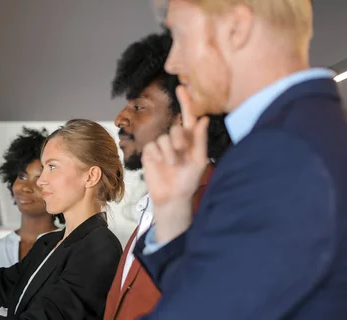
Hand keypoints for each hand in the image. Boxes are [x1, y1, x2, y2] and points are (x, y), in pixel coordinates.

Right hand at [141, 86, 209, 206]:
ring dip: (169, 152)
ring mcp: (161, 146)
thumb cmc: (189, 180)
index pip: (188, 117)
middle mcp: (175, 140)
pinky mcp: (149, 153)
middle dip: (179, 139)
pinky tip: (160, 164)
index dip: (186, 102)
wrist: (172, 197)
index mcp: (190, 140)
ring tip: (172, 165)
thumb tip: (204, 118)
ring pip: (163, 138)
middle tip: (181, 152)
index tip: (182, 86)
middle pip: (175, 128)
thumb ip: (200, 139)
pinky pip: (152, 146)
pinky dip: (158, 155)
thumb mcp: (199, 161)